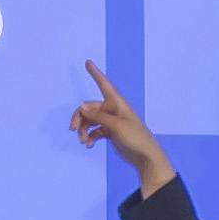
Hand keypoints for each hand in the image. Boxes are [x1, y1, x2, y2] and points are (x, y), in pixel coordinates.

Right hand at [69, 62, 172, 189]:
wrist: (146, 157)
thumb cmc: (136, 137)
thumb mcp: (116, 126)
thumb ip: (98, 116)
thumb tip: (81, 107)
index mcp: (117, 103)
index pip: (104, 84)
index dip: (96, 73)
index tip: (88, 62)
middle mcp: (113, 110)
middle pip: (89, 108)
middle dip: (80, 118)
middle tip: (73, 129)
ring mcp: (111, 121)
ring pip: (90, 120)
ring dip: (84, 130)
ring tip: (83, 141)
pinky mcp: (110, 132)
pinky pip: (94, 131)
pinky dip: (90, 137)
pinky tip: (89, 145)